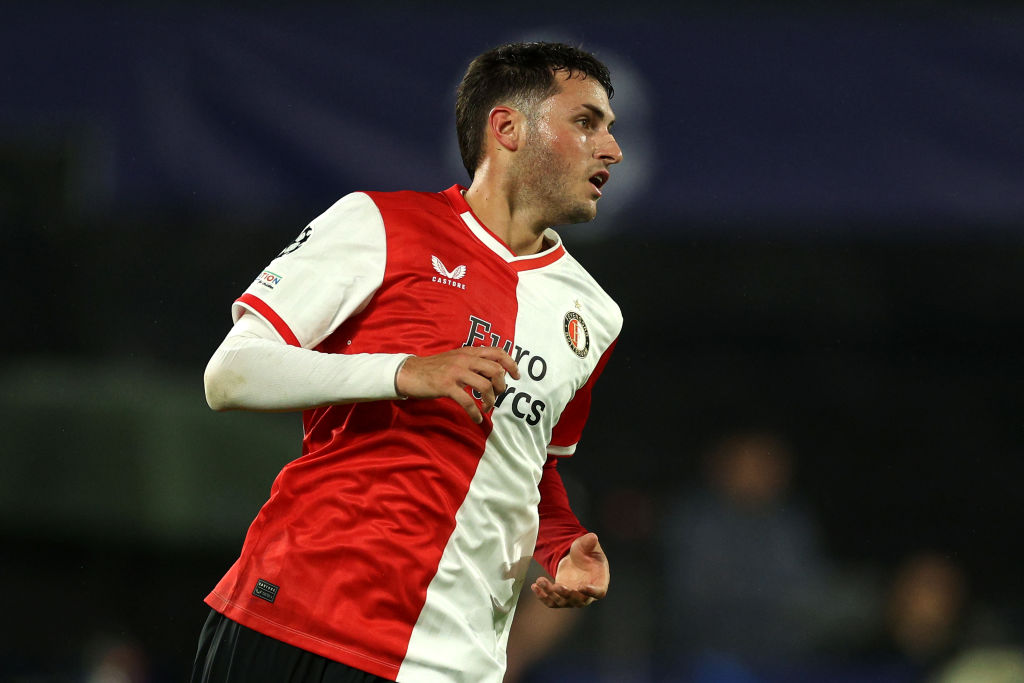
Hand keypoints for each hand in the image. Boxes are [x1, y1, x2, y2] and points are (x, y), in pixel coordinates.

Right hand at [396, 347, 519, 422]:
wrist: (409, 373)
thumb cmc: (434, 368)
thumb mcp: (455, 359)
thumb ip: (473, 362)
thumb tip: (493, 372)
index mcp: (468, 352)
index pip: (497, 352)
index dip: (511, 363)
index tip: (516, 375)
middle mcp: (464, 359)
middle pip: (495, 370)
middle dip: (502, 386)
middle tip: (498, 395)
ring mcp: (456, 372)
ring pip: (485, 386)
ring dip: (490, 401)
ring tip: (487, 408)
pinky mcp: (447, 386)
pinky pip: (468, 401)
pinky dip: (475, 413)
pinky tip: (477, 419)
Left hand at [531, 533, 608, 607]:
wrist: (574, 559)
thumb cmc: (586, 553)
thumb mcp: (587, 545)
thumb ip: (589, 542)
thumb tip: (593, 537)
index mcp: (599, 581)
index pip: (599, 592)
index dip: (592, 592)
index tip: (582, 587)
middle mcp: (587, 594)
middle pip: (578, 600)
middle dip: (567, 594)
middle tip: (558, 586)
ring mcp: (573, 598)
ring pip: (562, 602)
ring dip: (550, 593)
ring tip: (540, 580)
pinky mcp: (560, 598)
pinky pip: (551, 602)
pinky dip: (542, 596)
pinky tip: (534, 586)